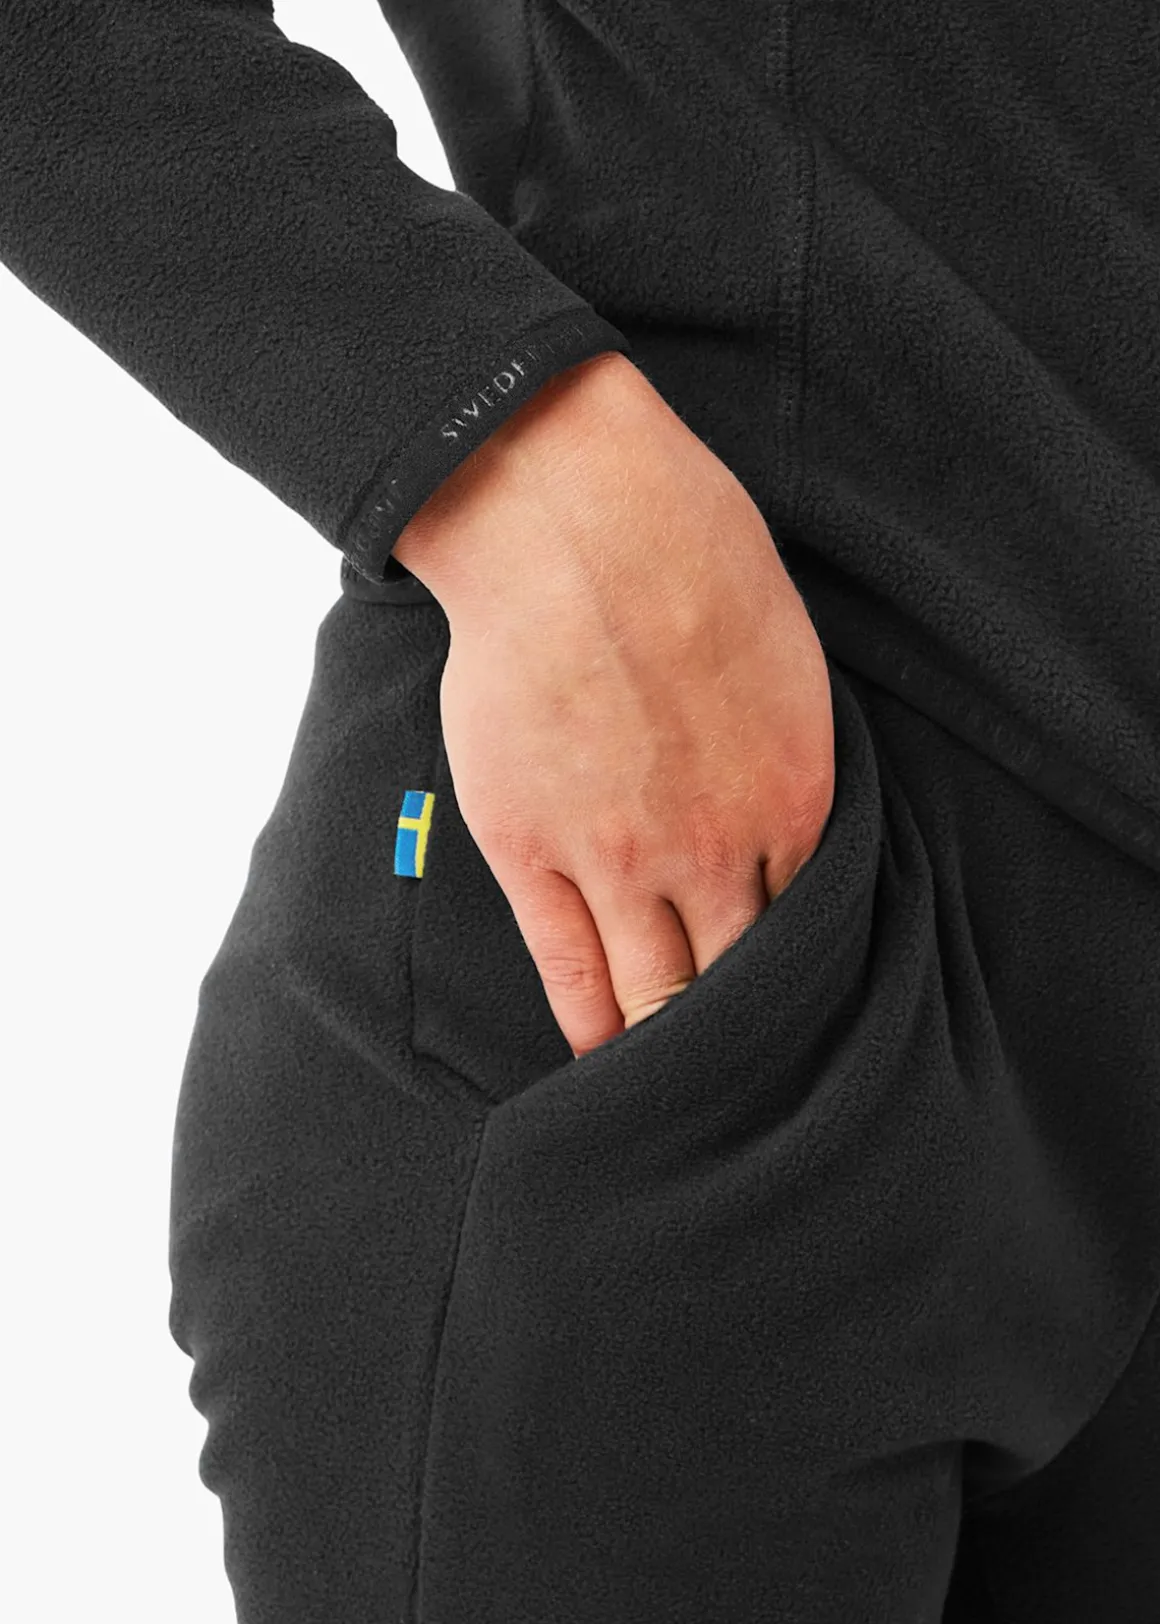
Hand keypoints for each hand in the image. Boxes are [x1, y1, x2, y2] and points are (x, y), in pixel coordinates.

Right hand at [392, 355, 834, 1059]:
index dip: (796, 981)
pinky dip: (593, 1027)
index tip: (785, 1011)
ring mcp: (618, 858)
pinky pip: (569, 971)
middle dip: (743, 1038)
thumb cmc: (691, 557)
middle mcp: (715, 849)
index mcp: (793, 799)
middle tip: (738, 1073)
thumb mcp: (788, 662)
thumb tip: (776, 816)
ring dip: (668, 1046)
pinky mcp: (531, 850)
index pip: (807, 931)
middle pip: (740, 984)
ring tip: (671, 1088)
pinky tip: (601, 1062)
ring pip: (657, 996)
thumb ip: (787, 759)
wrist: (572, 517)